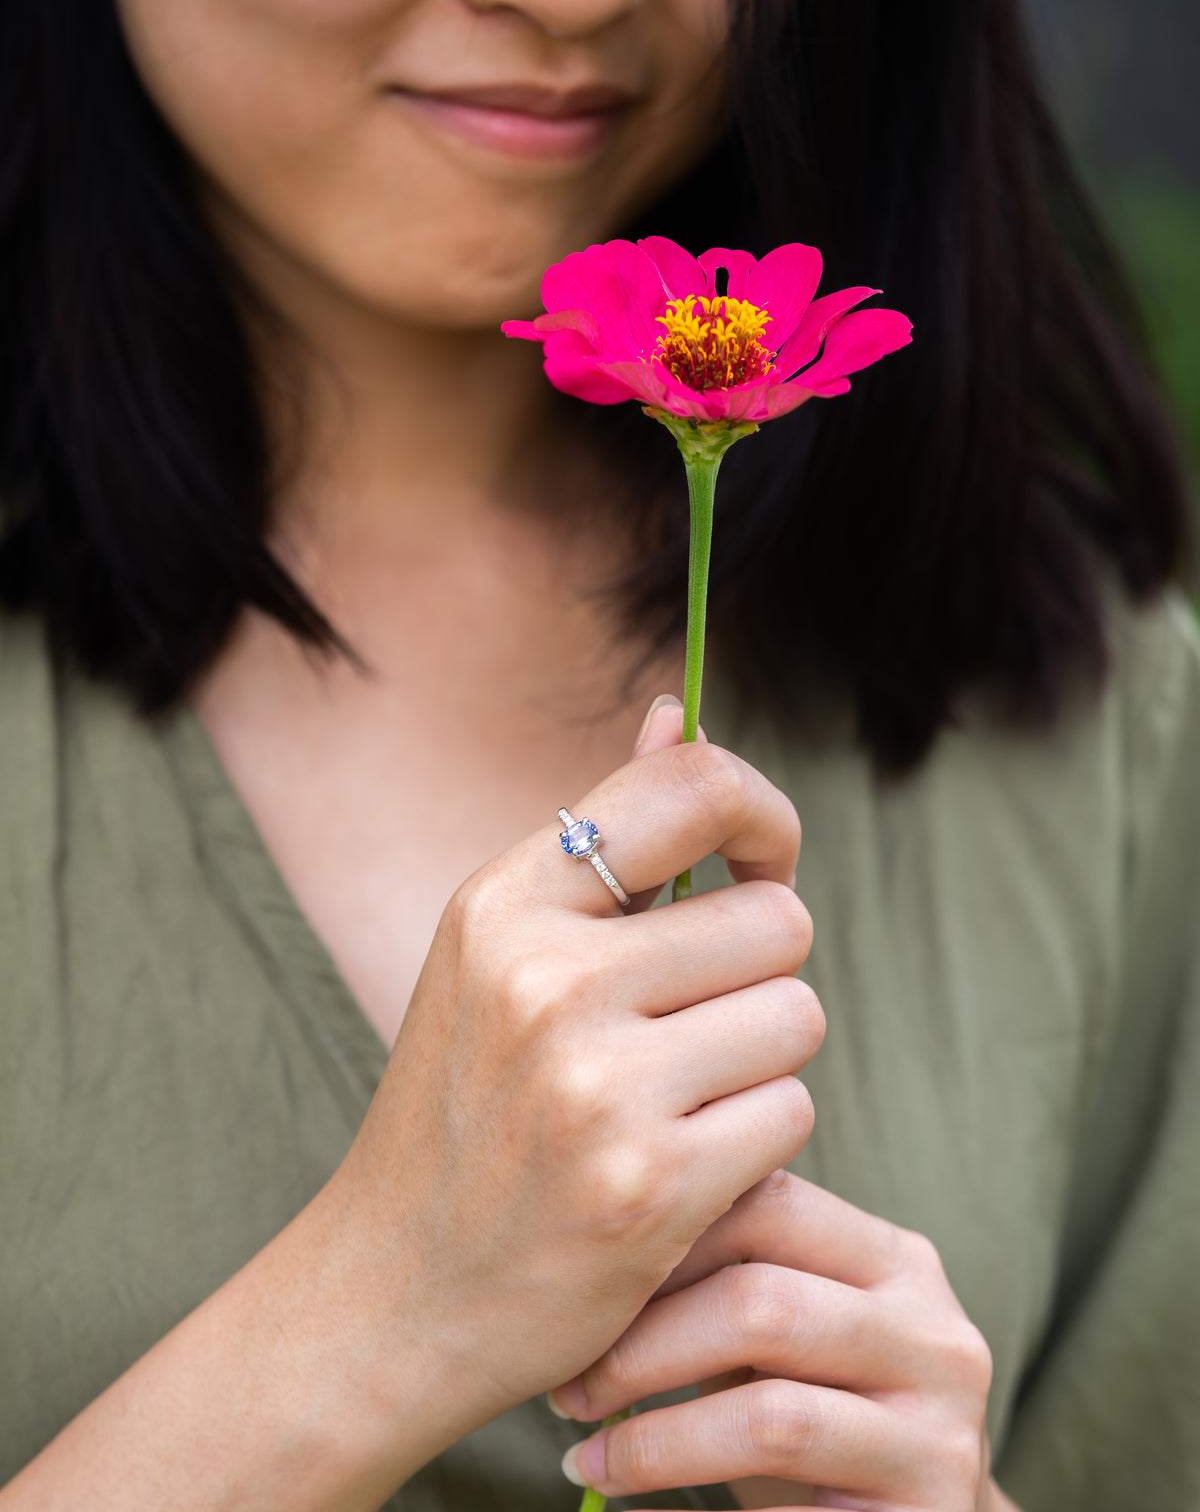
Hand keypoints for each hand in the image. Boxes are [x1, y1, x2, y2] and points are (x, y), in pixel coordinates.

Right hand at [326, 701, 823, 1468]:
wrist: (392, 1292)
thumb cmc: (461, 1107)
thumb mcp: (501, 953)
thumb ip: (606, 837)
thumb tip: (684, 709)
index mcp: (504, 905)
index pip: (691, 784)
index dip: (762, 815)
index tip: (759, 864)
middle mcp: (547, 981)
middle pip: (775, 917)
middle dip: (757, 972)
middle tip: (691, 1026)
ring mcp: (599, 1088)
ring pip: (798, 1015)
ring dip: (762, 1059)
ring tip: (678, 1098)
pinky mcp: (653, 1189)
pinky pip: (790, 1110)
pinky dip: (758, 1140)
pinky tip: (682, 1167)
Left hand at [551, 1169, 1012, 1510]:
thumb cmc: (824, 1411)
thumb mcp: (794, 1331)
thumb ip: (731, 1274)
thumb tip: (589, 1234)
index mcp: (898, 1261)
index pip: (771, 1203)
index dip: (665, 1237)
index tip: (584, 1282)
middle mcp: (935, 1336)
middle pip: (762, 1303)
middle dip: (641, 1345)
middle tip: (568, 1385)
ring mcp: (941, 1435)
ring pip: (771, 1420)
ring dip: (652, 1443)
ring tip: (584, 1459)